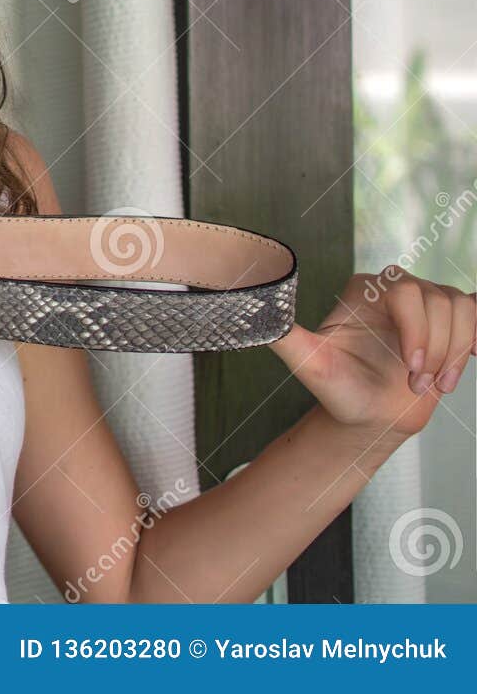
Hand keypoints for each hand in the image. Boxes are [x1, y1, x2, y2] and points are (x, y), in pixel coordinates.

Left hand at [269, 265, 475, 442]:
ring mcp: (427, 306)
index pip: (406, 290)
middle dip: (435, 347)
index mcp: (364, 290)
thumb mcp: (308, 364)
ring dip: (456, 351)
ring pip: (462, 308)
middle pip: (438, 298)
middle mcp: (396, 289)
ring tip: (434, 383)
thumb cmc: (339, 390)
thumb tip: (251, 310)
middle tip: (418, 383)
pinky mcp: (451, 324)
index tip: (411, 369)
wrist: (369, 416)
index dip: (417, 330)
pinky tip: (476, 356)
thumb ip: (282, 335)